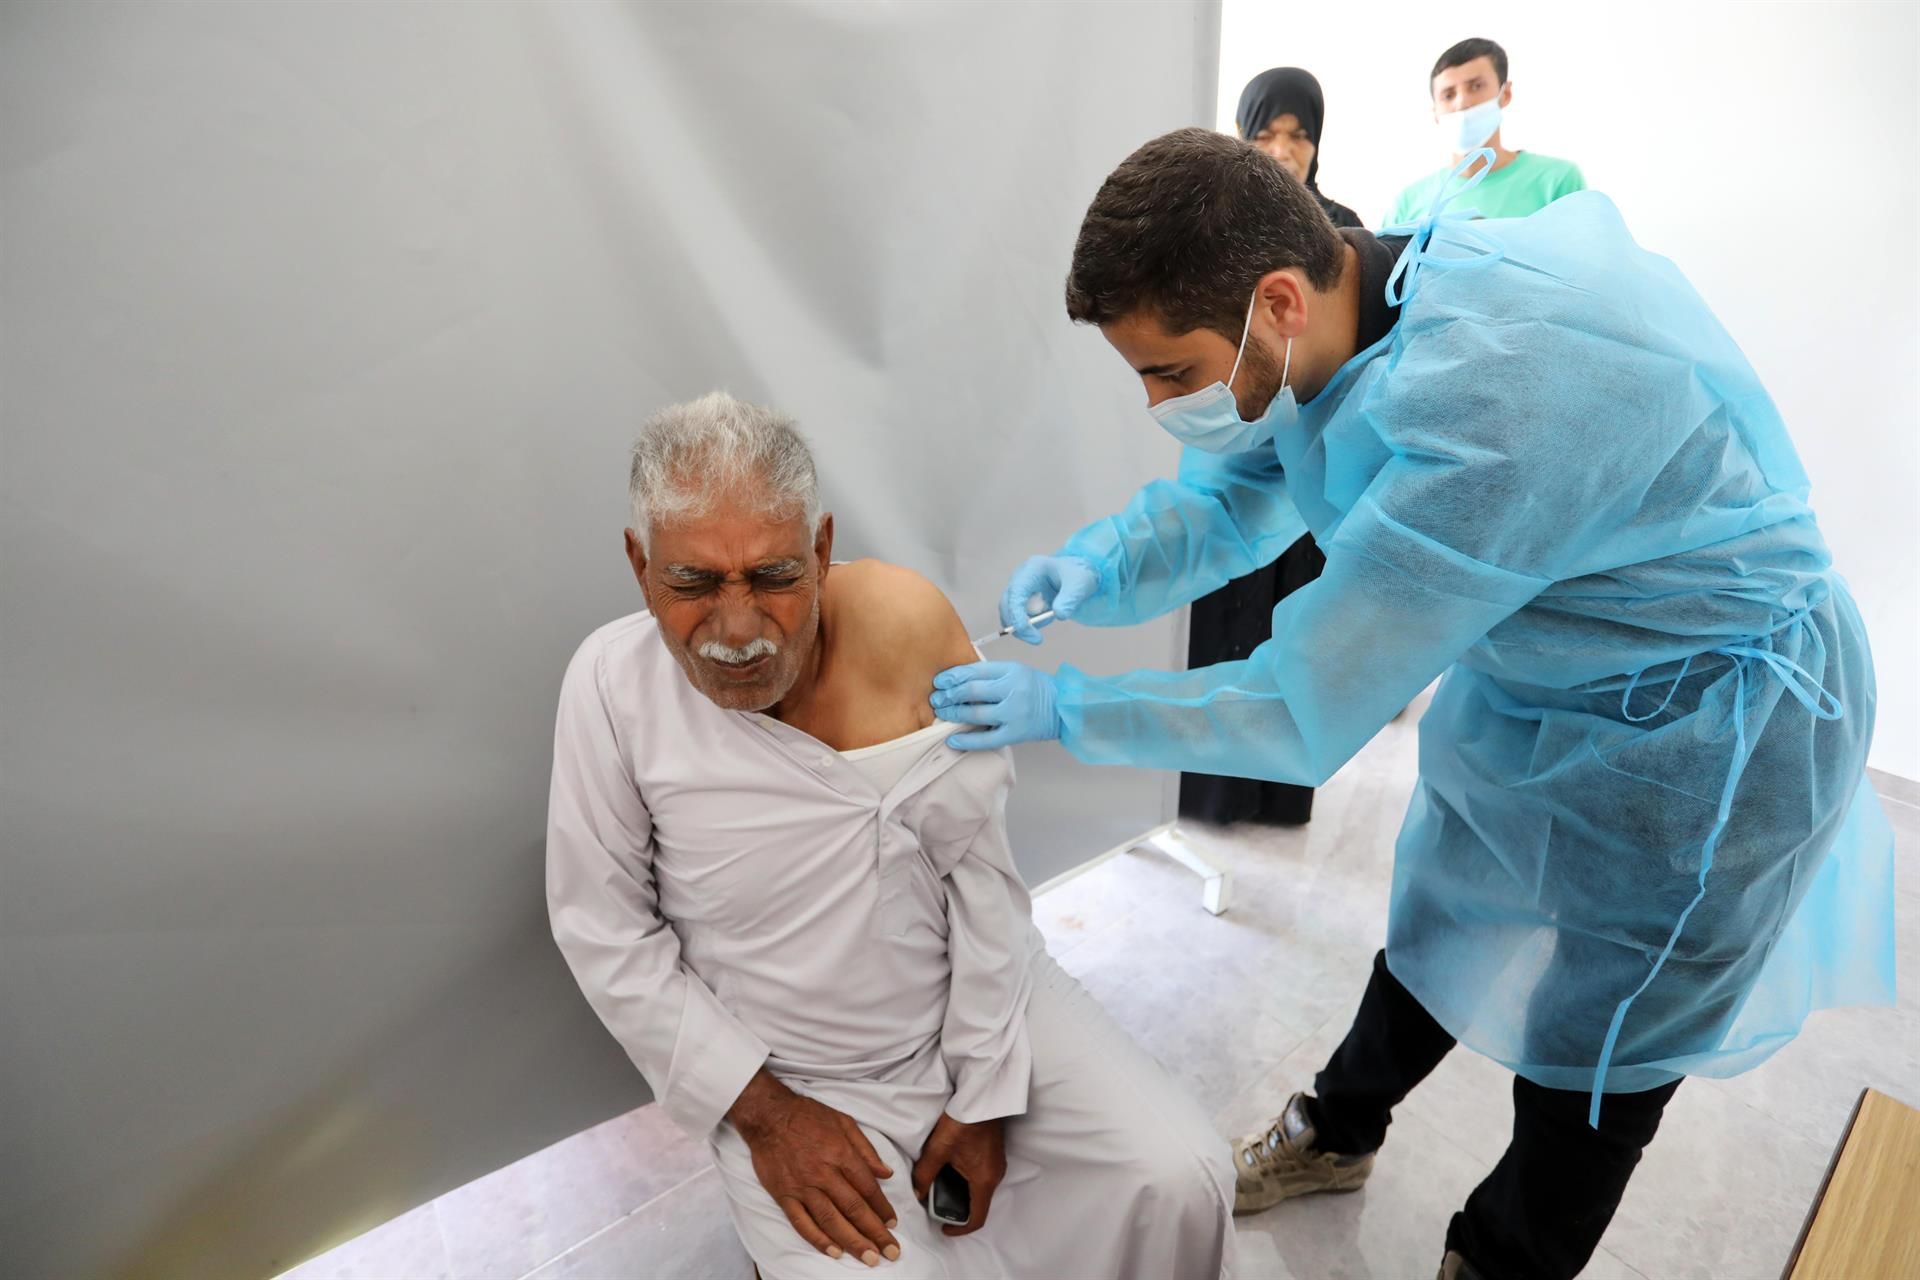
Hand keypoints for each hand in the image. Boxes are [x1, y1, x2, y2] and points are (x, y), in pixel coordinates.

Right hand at [728, 1070, 900, 1267]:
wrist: (768, 1115)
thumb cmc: (807, 1116)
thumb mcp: (844, 1122)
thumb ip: (866, 1149)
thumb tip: (886, 1172)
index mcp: (841, 1154)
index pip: (868, 1188)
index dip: (883, 1208)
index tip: (892, 1223)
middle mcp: (824, 1173)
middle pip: (854, 1209)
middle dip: (875, 1233)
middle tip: (890, 1251)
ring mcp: (803, 1187)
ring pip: (831, 1221)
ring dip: (852, 1242)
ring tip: (869, 1257)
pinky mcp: (784, 1195)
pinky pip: (802, 1223)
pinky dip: (818, 1240)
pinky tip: (833, 1251)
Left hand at [911, 1114, 1006, 1236]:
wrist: (982, 1096)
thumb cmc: (962, 1122)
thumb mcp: (938, 1149)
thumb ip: (925, 1174)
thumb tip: (917, 1193)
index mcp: (984, 1181)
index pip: (977, 1219)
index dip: (960, 1230)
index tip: (944, 1229)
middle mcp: (995, 1176)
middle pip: (978, 1205)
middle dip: (957, 1210)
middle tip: (936, 1205)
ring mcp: (997, 1165)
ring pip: (980, 1190)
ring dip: (962, 1194)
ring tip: (940, 1186)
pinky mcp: (994, 1154)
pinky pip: (982, 1177)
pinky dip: (967, 1181)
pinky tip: (952, 1168)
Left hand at [929, 661, 1059, 750]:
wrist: (1064, 708)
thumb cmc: (1039, 689)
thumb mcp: (1017, 672)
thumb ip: (992, 675)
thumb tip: (959, 680)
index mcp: (1012, 671)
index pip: (975, 671)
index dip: (953, 676)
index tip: (940, 681)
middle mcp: (1012, 690)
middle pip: (972, 691)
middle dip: (949, 695)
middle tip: (937, 699)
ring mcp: (1014, 713)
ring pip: (976, 713)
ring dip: (954, 714)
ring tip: (941, 714)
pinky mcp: (1015, 733)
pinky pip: (986, 739)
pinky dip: (967, 740)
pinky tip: (952, 739)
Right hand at [1000, 555, 1099, 644]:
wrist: (1078, 576)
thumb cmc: (1078, 576)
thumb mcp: (1078, 586)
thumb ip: (1069, 600)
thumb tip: (1059, 615)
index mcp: (1032, 569)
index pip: (1016, 592)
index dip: (1016, 613)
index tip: (1025, 630)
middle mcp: (1021, 577)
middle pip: (1007, 603)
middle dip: (1017, 624)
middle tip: (1036, 640)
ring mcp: (1019, 588)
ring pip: (1010, 612)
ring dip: (1024, 624)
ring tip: (1049, 618)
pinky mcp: (1021, 599)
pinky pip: (1018, 616)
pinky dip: (1029, 623)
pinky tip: (1047, 616)